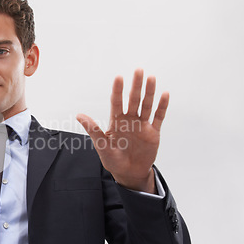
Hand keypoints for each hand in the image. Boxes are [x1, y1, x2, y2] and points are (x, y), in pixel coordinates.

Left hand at [76, 69, 168, 192]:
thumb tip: (79, 115)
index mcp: (116, 121)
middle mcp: (129, 119)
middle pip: (133, 99)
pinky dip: (162, 106)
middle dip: (135, 85)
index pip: (117, 102)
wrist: (129, 173)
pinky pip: (158, 117)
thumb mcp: (102, 145)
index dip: (118, 90)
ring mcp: (142, 125)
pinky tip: (164, 94)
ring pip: (146, 105)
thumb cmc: (112, 160)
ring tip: (151, 78)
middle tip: (138, 70)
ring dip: (149, 92)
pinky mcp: (153, 132)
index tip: (119, 77)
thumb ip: (93, 129)